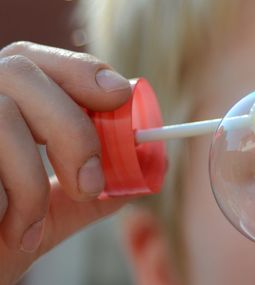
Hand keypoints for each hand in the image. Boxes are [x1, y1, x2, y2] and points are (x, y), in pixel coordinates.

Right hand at [0, 42, 133, 283]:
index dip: (82, 70)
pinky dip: (14, 198)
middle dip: (72, 127)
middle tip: (91, 183)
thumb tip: (153, 162)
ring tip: (38, 223)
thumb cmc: (4, 236)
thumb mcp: (59, 207)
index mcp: (4, 104)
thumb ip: (102, 183)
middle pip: (23, 69)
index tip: (120, 94)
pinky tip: (15, 232)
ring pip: (2, 110)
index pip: (39, 60)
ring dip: (35, 175)